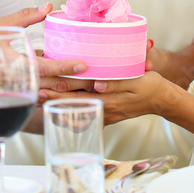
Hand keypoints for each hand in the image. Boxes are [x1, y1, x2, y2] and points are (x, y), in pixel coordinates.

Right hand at [0, 2, 89, 87]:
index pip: (45, 69)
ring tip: (90, 86)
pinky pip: (43, 96)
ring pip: (51, 94)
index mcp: (15, 65)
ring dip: (70, 92)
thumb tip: (48, 6)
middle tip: (97, 79)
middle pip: (53, 86)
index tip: (83, 65)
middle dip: (75, 84)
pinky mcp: (22, 95)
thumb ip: (26, 17)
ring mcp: (20, 92)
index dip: (65, 67)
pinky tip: (73, 91)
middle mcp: (20, 82)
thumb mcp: (1, 27)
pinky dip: (59, 95)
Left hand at [40, 71, 172, 124]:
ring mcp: (103, 111)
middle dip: (51, 95)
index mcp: (107, 97)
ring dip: (58, 100)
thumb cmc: (150, 86)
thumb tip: (97, 84)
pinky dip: (70, 107)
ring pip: (76, 105)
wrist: (161, 100)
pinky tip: (60, 105)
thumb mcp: (136, 80)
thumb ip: (116, 83)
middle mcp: (102, 107)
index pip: (77, 92)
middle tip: (32, 90)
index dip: (58, 88)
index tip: (41, 84)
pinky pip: (85, 109)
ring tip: (39, 97)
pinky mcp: (106, 111)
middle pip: (71, 100)